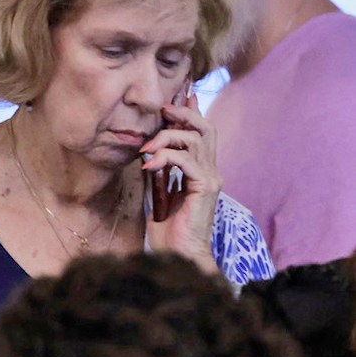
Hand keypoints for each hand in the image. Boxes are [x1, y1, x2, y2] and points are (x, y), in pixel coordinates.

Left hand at [141, 93, 220, 272]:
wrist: (178, 255)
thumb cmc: (167, 231)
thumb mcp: (157, 195)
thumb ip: (157, 174)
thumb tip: (146, 154)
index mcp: (200, 170)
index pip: (200, 133)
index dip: (189, 112)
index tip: (171, 100)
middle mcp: (209, 171)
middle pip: (204, 128)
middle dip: (183, 114)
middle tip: (162, 109)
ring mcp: (210, 178)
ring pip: (197, 139)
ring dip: (168, 137)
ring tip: (147, 147)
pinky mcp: (205, 188)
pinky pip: (187, 161)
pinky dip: (166, 157)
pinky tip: (149, 165)